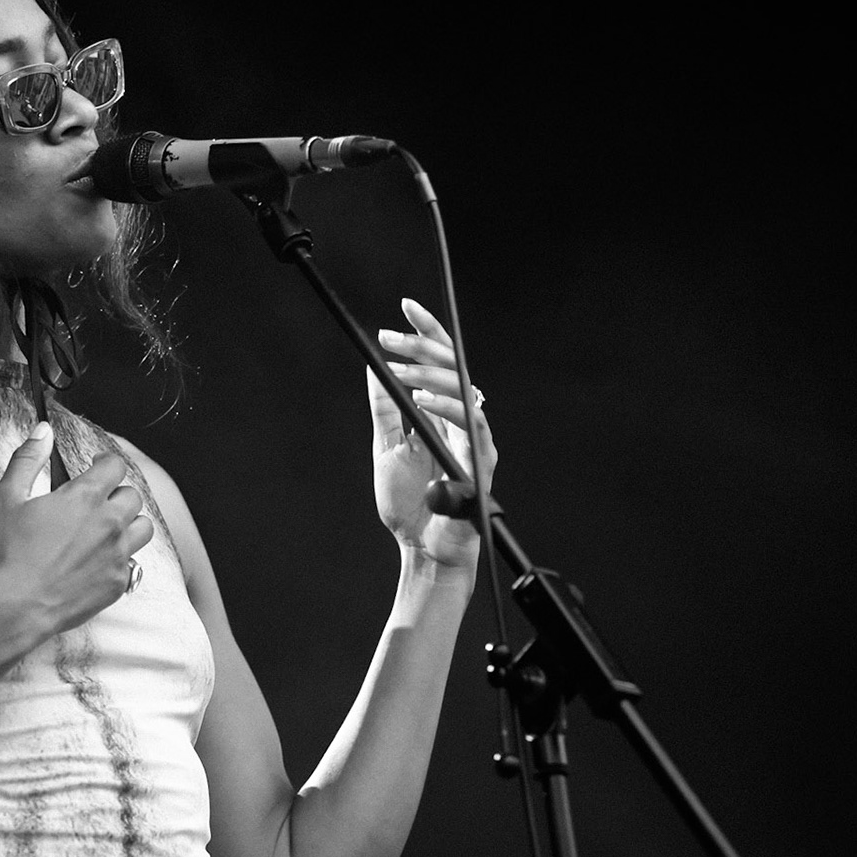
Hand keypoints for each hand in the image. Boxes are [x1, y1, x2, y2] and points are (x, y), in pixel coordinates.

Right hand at [0, 423, 154, 640]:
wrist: (13, 608)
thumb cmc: (6, 554)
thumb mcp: (7, 498)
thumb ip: (27, 460)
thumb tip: (43, 432)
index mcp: (85, 498)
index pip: (115, 466)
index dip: (106, 462)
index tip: (97, 466)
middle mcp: (109, 523)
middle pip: (133, 496)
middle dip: (117, 492)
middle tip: (98, 500)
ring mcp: (117, 555)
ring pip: (143, 528)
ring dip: (129, 523)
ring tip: (107, 528)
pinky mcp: (118, 583)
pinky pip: (134, 563)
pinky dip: (121, 557)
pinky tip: (99, 560)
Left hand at [371, 298, 497, 569]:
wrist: (422, 549)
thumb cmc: (410, 505)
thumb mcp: (388, 447)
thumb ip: (386, 410)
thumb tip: (374, 369)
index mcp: (443, 413)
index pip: (441, 362)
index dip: (427, 332)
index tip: (405, 307)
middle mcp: (463, 420)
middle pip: (454, 366)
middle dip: (422, 346)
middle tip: (389, 338)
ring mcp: (474, 438)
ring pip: (463, 388)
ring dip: (427, 375)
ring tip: (398, 371)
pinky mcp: (481, 460)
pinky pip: (470, 423)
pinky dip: (445, 407)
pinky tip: (420, 400)